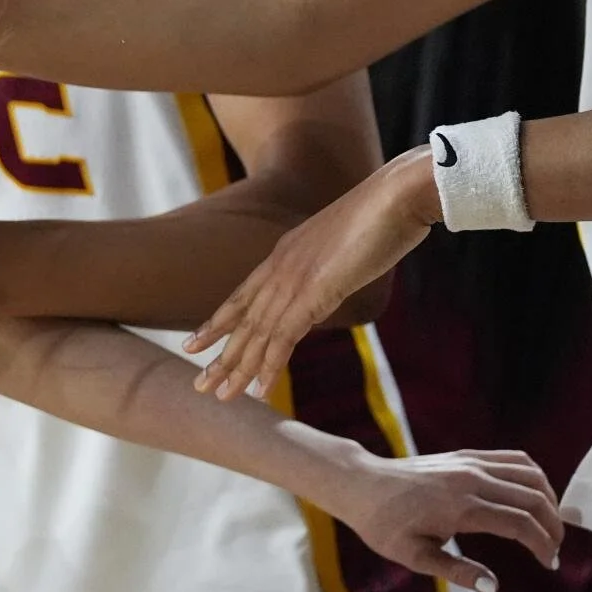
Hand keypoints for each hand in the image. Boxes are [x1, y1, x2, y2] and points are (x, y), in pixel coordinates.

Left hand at [185, 149, 436, 400]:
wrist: (398, 195)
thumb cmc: (382, 215)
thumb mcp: (344, 244)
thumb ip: (329, 264)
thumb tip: (332, 276)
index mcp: (284, 254)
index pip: (241, 296)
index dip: (217, 323)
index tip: (193, 344)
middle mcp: (280, 268)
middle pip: (242, 320)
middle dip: (220, 355)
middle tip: (200, 386)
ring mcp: (294, 280)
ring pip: (258, 333)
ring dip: (239, 368)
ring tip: (220, 396)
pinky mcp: (315, 292)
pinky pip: (284, 336)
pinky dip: (270, 365)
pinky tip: (260, 389)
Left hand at [327, 446, 563, 591]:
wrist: (360, 484)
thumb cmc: (383, 525)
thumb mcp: (414, 556)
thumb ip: (456, 571)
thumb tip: (494, 586)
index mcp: (461, 508)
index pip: (520, 524)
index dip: (543, 545)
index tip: (550, 564)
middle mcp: (471, 479)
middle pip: (533, 498)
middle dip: (553, 526)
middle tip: (554, 550)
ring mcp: (469, 462)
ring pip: (529, 474)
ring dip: (549, 499)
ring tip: (549, 526)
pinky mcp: (465, 455)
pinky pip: (512, 459)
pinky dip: (533, 476)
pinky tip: (534, 496)